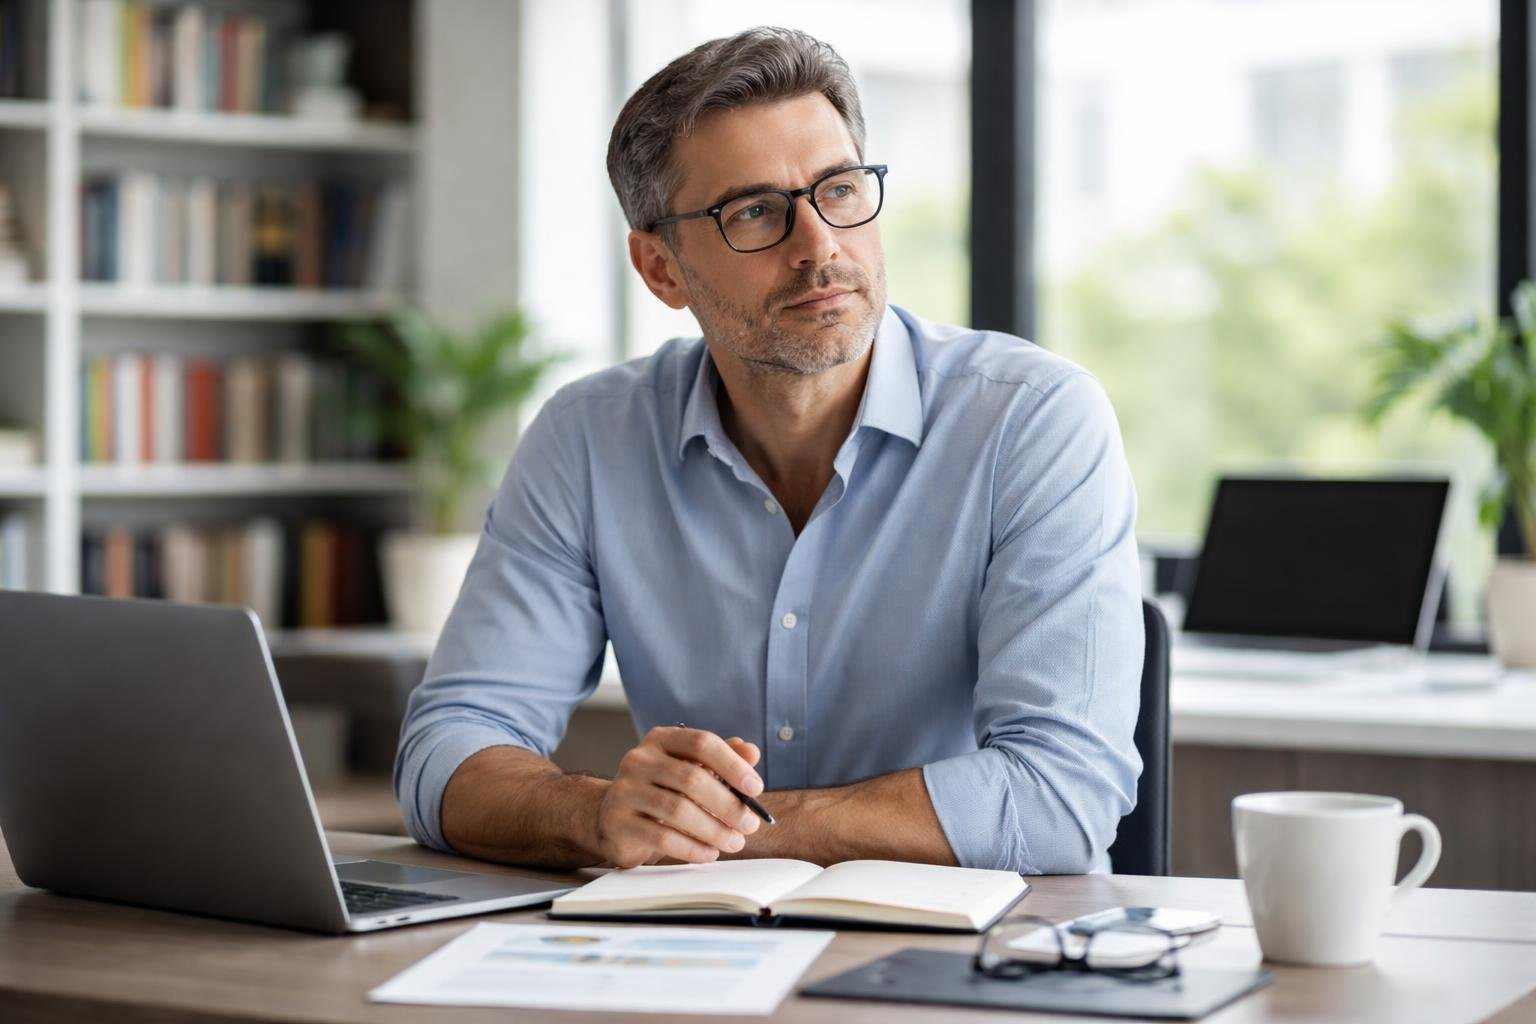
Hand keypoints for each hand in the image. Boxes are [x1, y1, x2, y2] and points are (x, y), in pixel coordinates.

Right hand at [595, 726, 764, 867]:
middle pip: (692, 779)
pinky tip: (710, 853)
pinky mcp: (619, 823)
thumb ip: (722, 760)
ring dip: (714, 829)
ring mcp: (625, 791)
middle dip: (728, 804)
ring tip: (734, 841)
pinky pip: (663, 837)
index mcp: (661, 740)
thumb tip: (752, 752)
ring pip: (678, 810)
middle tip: (750, 824)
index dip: (732, 764)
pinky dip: (693, 848)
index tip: (755, 788)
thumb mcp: (691, 770)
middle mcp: (639, 760)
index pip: (701, 743)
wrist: (613, 819)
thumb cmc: (662, 792)